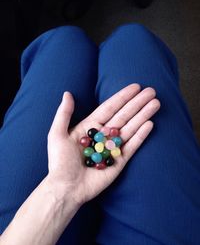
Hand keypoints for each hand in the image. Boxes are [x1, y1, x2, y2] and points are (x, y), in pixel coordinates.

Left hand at [47, 84, 159, 205]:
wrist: (66, 188)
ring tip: (155, 104)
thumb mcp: (57, 134)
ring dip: (143, 115)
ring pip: (130, 128)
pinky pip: (132, 146)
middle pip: (124, 116)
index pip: (109, 108)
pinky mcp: (119, 161)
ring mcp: (112, 148)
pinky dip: (141, 135)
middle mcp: (103, 135)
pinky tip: (149, 124)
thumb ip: (64, 113)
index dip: (122, 97)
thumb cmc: (59, 162)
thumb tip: (68, 93)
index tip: (135, 87)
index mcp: (90, 127)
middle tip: (152, 92)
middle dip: (137, 103)